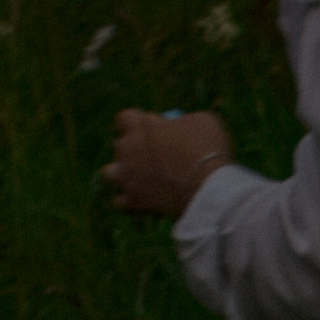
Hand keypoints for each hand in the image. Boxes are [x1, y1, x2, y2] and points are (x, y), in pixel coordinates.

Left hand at [103, 107, 233, 216]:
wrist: (208, 186)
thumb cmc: (207, 148)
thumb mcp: (201, 121)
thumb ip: (183, 121)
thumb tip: (182, 126)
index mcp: (139, 126)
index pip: (126, 117)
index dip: (140, 122)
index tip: (155, 128)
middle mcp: (126, 149)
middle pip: (120, 144)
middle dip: (134, 148)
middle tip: (156, 155)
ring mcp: (126, 177)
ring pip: (110, 172)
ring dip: (124, 174)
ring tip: (142, 179)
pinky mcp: (132, 201)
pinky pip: (120, 202)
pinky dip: (130, 200)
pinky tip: (144, 200)